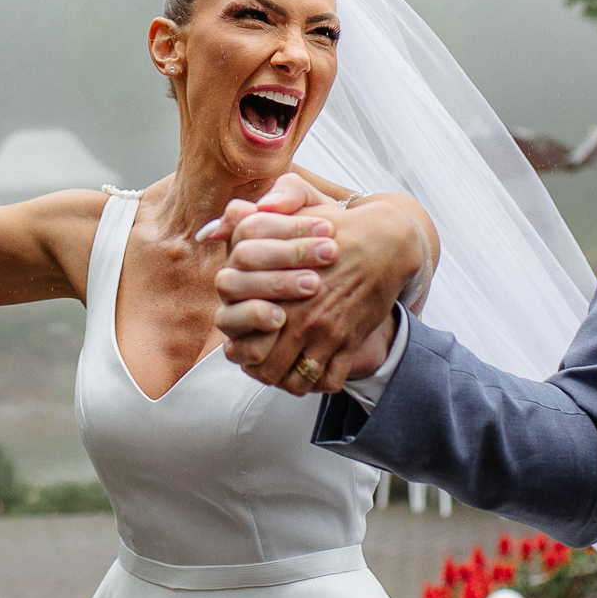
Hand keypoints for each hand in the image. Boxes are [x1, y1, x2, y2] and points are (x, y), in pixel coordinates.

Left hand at [208, 175, 417, 395]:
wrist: (386, 240)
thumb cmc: (334, 226)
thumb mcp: (286, 215)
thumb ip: (247, 220)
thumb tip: (210, 230)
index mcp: (276, 287)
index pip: (241, 334)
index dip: (237, 345)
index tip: (241, 343)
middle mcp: (299, 314)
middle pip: (263, 365)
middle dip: (258, 369)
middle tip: (259, 364)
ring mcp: (326, 331)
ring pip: (294, 380)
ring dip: (286, 380)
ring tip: (283, 371)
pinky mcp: (350, 340)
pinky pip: (328, 381)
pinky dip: (317, 383)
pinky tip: (312, 370)